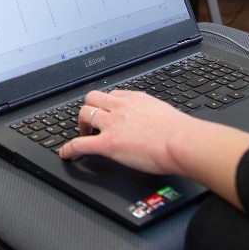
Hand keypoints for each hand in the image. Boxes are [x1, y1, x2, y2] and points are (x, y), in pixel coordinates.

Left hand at [60, 88, 248, 209]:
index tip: (105, 110)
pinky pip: (80, 143)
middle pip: (92, 99)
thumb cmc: (181, 132)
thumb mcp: (164, 114)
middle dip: (89, 110)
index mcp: (135, 99)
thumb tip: (155, 122)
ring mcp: (112, 124)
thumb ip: (153, 115)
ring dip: (81, 125)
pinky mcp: (108, 143)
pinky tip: (66, 154)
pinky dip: (69, 149)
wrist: (182, 142)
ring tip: (83, 135)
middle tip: (91, 124)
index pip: (112, 95)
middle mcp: (120, 107)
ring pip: (84, 114)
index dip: (106, 104)